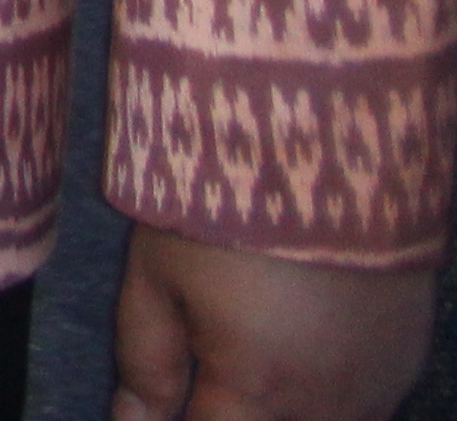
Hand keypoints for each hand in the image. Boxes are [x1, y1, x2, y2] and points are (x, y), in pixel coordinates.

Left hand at [113, 230, 435, 420]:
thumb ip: (145, 358)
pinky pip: (365, 403)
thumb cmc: (224, 206)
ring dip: (281, 406)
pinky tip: (301, 346)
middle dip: (235, 408)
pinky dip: (328, 392)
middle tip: (211, 366)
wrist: (328, 148)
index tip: (165, 404)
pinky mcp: (409, 357)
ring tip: (255, 348)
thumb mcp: (157, 276)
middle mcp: (325, 403)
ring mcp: (377, 384)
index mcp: (256, 388)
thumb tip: (132, 418)